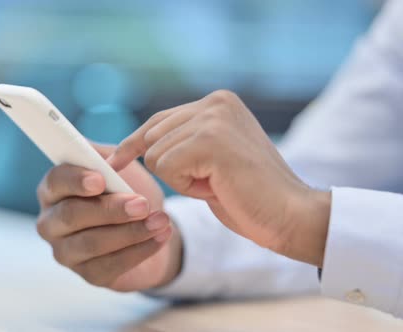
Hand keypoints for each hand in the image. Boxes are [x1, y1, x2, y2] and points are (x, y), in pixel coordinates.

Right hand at [36, 143, 182, 290]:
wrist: (151, 227)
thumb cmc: (128, 190)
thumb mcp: (119, 166)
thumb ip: (106, 156)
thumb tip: (98, 155)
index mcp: (53, 189)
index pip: (55, 181)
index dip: (75, 180)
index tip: (100, 180)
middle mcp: (51, 222)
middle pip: (71, 215)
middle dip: (109, 209)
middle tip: (142, 204)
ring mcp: (66, 252)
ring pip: (91, 243)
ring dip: (130, 232)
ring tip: (161, 220)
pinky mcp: (88, 275)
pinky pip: (111, 265)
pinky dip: (140, 251)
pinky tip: (160, 237)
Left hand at [108, 90, 330, 266]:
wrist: (289, 214)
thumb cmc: (247, 194)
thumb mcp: (210, 158)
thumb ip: (184, 141)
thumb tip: (137, 145)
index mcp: (218, 102)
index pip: (159, 120)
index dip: (134, 143)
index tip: (114, 161)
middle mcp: (215, 102)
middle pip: (152, 136)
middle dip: (171, 168)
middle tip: (213, 180)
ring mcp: (214, 118)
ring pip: (156, 154)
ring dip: (181, 179)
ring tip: (218, 182)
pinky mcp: (210, 139)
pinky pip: (165, 167)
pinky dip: (185, 186)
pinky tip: (216, 186)